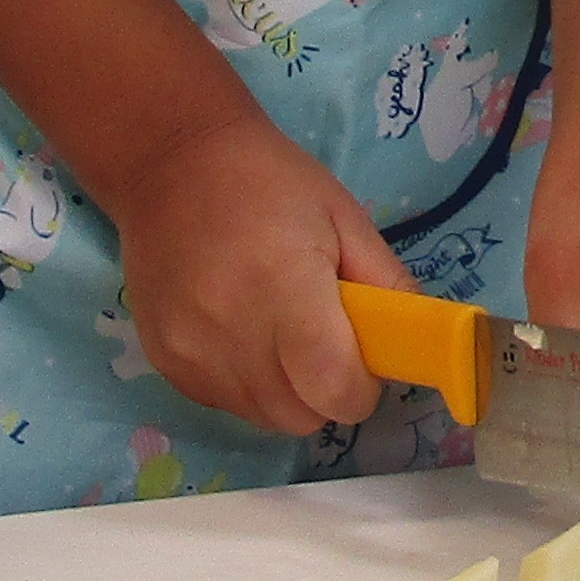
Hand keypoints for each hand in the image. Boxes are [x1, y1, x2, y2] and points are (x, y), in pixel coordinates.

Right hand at [89, 113, 399, 436]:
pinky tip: (242, 335)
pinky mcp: (162, 359)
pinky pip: (223, 403)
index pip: (333, 388)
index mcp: (284, 286)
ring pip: (261, 417)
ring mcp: (189, 351)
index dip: (360, 389)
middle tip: (327, 345)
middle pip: (299, 416)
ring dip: (286, 393)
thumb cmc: (270, 182)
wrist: (169, 162)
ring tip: (283, 337)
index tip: (363, 363)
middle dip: (326, 393)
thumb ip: (386, 285)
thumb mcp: (344, 218)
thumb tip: (417, 345)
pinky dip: (246, 385)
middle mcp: (230, 330)